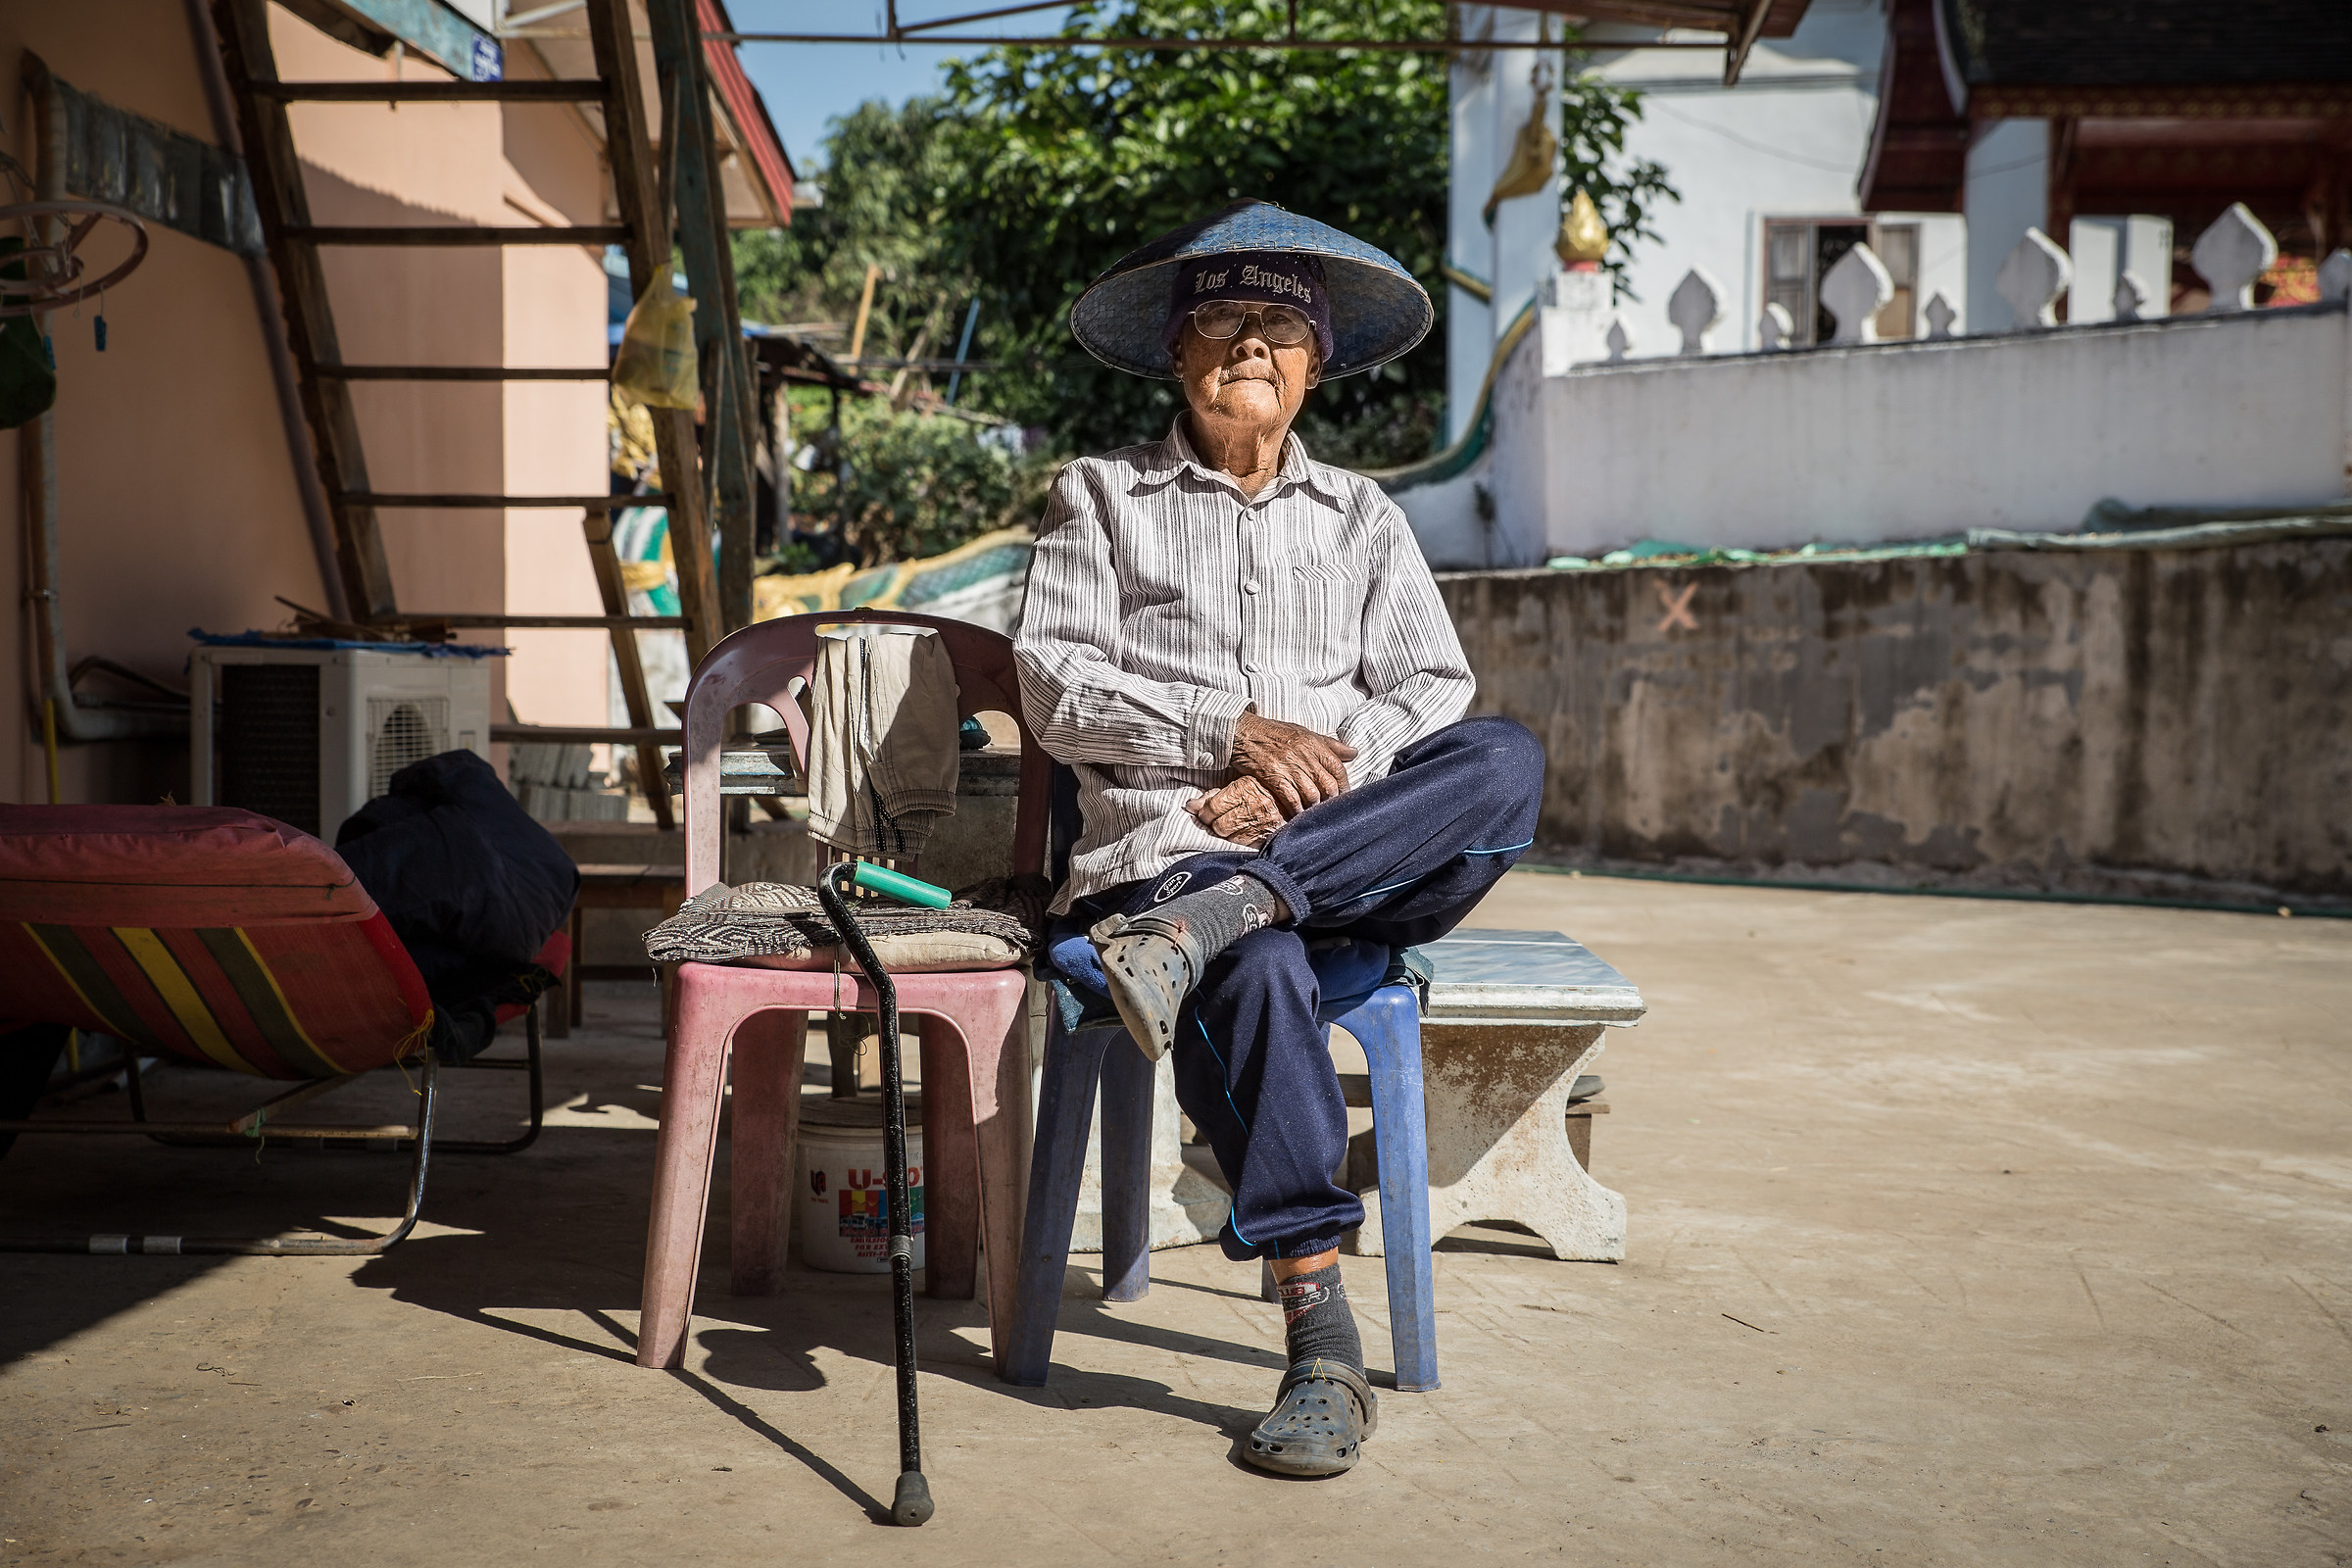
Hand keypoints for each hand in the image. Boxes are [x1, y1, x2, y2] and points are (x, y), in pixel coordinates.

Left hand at [1189, 776, 1281, 848]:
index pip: (1212, 808)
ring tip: (1233, 825)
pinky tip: (1242, 832)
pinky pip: (1243, 845)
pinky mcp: (1267, 838)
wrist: (1291, 801)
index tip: (1206, 813)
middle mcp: (1254, 807)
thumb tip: (1190, 806)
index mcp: (1245, 788)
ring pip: (1229, 838)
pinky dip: (1239, 840)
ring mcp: (1262, 825)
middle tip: (1219, 819)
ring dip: (1227, 833)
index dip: (1205, 813)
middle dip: (1215, 824)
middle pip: (1219, 826)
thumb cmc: (1260, 790)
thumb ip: (1212, 796)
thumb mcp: (1237, 785)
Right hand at [1229, 709, 1356, 817]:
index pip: (1338, 768)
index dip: (1344, 785)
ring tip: (1313, 813)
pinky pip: (1291, 799)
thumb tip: (1354, 753)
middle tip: (1329, 808)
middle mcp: (1304, 756)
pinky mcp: (1274, 777)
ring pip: (1312, 795)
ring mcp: (1289, 767)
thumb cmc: (1275, 733)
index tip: (1344, 795)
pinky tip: (1296, 813)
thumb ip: (1330, 745)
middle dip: (1331, 800)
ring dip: (1314, 807)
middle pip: (1328, 785)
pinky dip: (1296, 809)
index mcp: (1314, 744)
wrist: (1244, 732)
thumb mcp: (1305, 733)